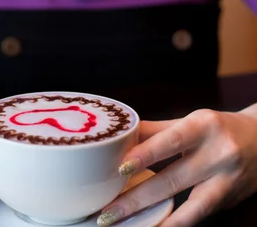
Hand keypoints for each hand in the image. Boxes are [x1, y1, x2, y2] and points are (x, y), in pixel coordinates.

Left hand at [98, 108, 256, 226]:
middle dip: (136, 198)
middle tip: (108, 211)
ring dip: (153, 218)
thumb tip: (122, 135)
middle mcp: (217, 154)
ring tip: (124, 225)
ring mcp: (225, 181)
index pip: (170, 141)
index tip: (120, 167)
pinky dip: (177, 224)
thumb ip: (157, 130)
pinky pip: (199, 216)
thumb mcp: (192, 121)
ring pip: (186, 204)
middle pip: (172, 179)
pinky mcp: (228, 201)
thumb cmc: (219, 128)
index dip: (145, 154)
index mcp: (203, 126)